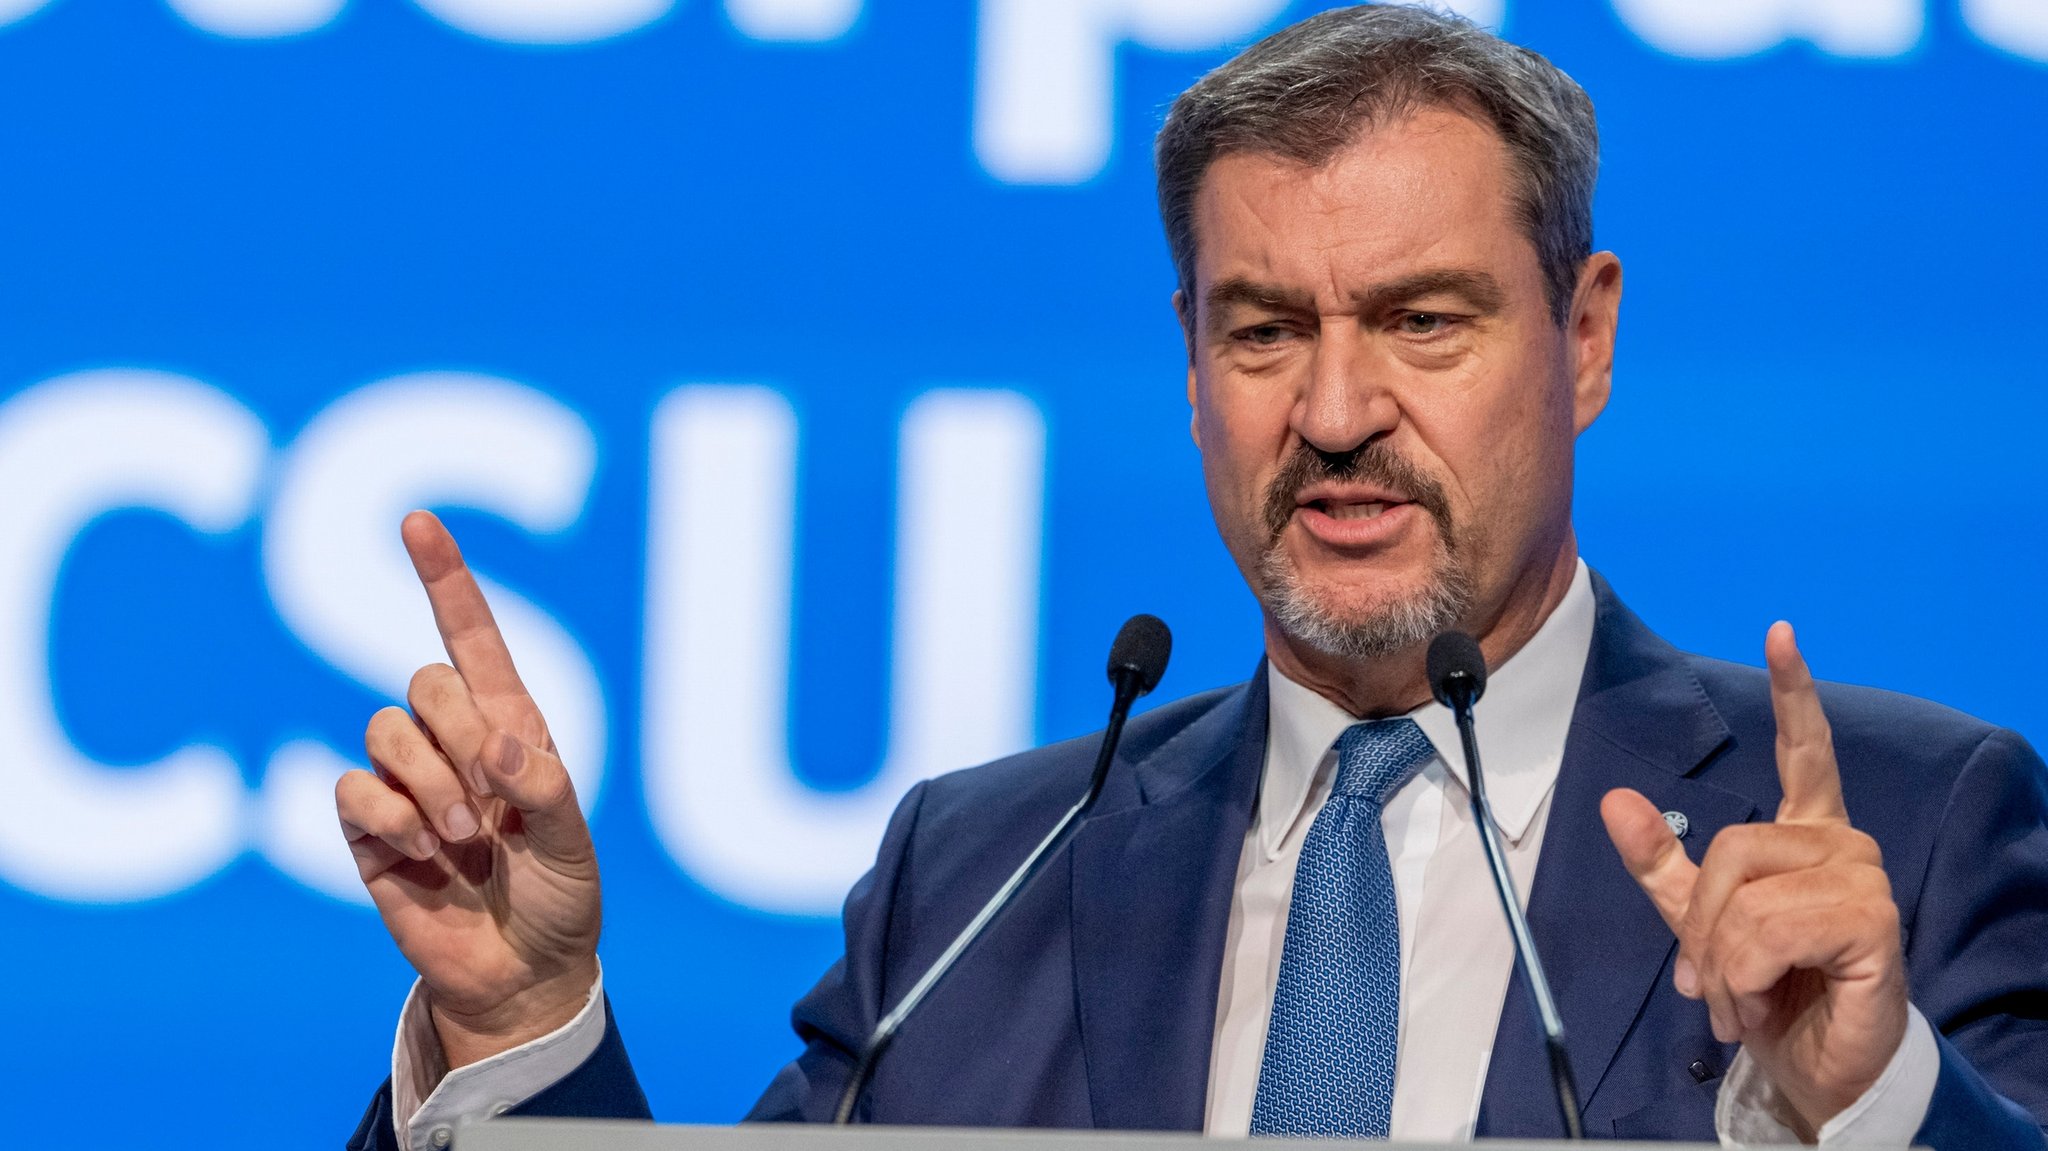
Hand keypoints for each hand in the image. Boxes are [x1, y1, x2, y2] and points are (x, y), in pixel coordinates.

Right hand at [336, 510, 601, 1069]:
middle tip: (488, 802)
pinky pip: (353, 789)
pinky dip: (389, 821)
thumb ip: (545, 789)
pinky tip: (421, 856)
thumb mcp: (574, 845)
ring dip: (428, 788)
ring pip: (385, 732)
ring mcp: (406, 781)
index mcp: (512, 724)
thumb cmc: (559, 898)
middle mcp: (455, 741)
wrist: (520, 974)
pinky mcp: (367, 828)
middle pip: (423, 683)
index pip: (472, 636)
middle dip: (457, 737)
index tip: (417, 521)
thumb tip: (497, 745)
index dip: (444, 578)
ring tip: (461, 841)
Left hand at [1601, 622, 1907, 1136]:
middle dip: (1704, 926)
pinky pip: (1768, 932)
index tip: (1781, 633)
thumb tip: (1616, 799)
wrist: (1818, 1069)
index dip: (1793, 693)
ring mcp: (1863, 880)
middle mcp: (1841, 844)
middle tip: (1716, 982)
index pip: (1804, 750)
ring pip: (1744, 896)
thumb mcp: (1698, 921)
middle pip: (1729, 848)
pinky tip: (1768, 1004)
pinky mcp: (1872, 924)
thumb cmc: (1772, 991)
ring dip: (1723, 964)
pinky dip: (1747, 979)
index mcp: (1806, 833)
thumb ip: (1660, 861)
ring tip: (1745, 999)